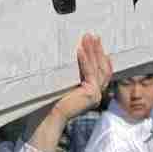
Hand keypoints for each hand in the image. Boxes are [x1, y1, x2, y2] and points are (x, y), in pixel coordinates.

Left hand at [29, 37, 114, 151]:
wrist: (50, 116)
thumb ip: (74, 73)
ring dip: (93, 51)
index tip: (97, 43)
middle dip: (98, 50)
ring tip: (88, 38)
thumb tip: (73, 55)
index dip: (101, 56)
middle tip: (93, 36)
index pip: (102, 71)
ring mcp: (96, 94)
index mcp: (93, 92)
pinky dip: (85, 60)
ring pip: (97, 68)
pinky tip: (80, 50)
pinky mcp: (91, 94)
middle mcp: (97, 93)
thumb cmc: (54, 101)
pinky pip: (89, 73)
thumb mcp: (68, 83)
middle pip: (102, 67)